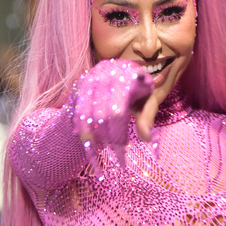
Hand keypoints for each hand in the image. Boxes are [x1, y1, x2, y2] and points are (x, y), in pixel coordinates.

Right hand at [71, 59, 154, 173]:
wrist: (123, 70)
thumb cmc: (140, 89)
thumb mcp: (149, 100)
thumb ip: (148, 117)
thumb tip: (147, 138)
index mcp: (126, 76)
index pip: (117, 113)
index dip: (117, 135)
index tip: (121, 153)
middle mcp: (106, 74)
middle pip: (100, 115)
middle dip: (105, 138)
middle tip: (112, 156)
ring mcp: (90, 78)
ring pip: (85, 113)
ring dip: (89, 136)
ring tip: (96, 150)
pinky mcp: (80, 83)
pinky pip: (76, 110)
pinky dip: (80, 127)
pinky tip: (86, 140)